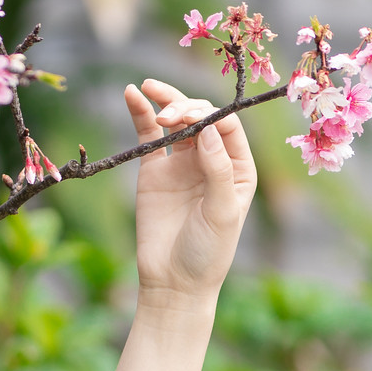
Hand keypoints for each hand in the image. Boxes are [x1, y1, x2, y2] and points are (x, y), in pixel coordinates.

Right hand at [125, 77, 256, 306]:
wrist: (174, 281)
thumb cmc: (207, 252)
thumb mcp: (221, 212)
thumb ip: (217, 170)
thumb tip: (210, 128)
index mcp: (238, 168)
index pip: (227, 127)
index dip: (209, 116)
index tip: (191, 120)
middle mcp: (212, 160)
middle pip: (201, 117)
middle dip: (185, 108)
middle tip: (168, 116)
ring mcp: (182, 162)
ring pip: (176, 120)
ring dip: (165, 102)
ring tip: (148, 89)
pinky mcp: (154, 169)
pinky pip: (148, 134)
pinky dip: (141, 113)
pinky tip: (132, 93)